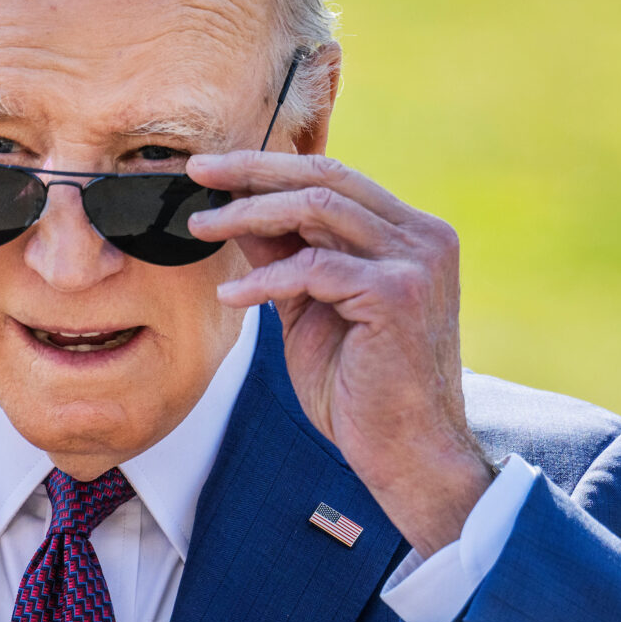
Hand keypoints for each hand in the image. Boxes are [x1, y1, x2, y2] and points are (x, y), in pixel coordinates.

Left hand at [187, 151, 493, 556]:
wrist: (406, 453)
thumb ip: (285, 258)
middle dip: (252, 171)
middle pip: (325, 176)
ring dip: (249, 215)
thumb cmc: (361, 391)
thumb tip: (237, 214)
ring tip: (201, 228)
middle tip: (197, 172)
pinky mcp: (397, 295)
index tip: (213, 171)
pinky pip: (314, 268)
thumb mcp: (311, 310)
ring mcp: (416, 262)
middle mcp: (423, 236)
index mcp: (410, 234)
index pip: (333, 176)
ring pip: (317, 208)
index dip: (268, 168)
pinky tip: (232, 295)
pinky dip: (266, 278)